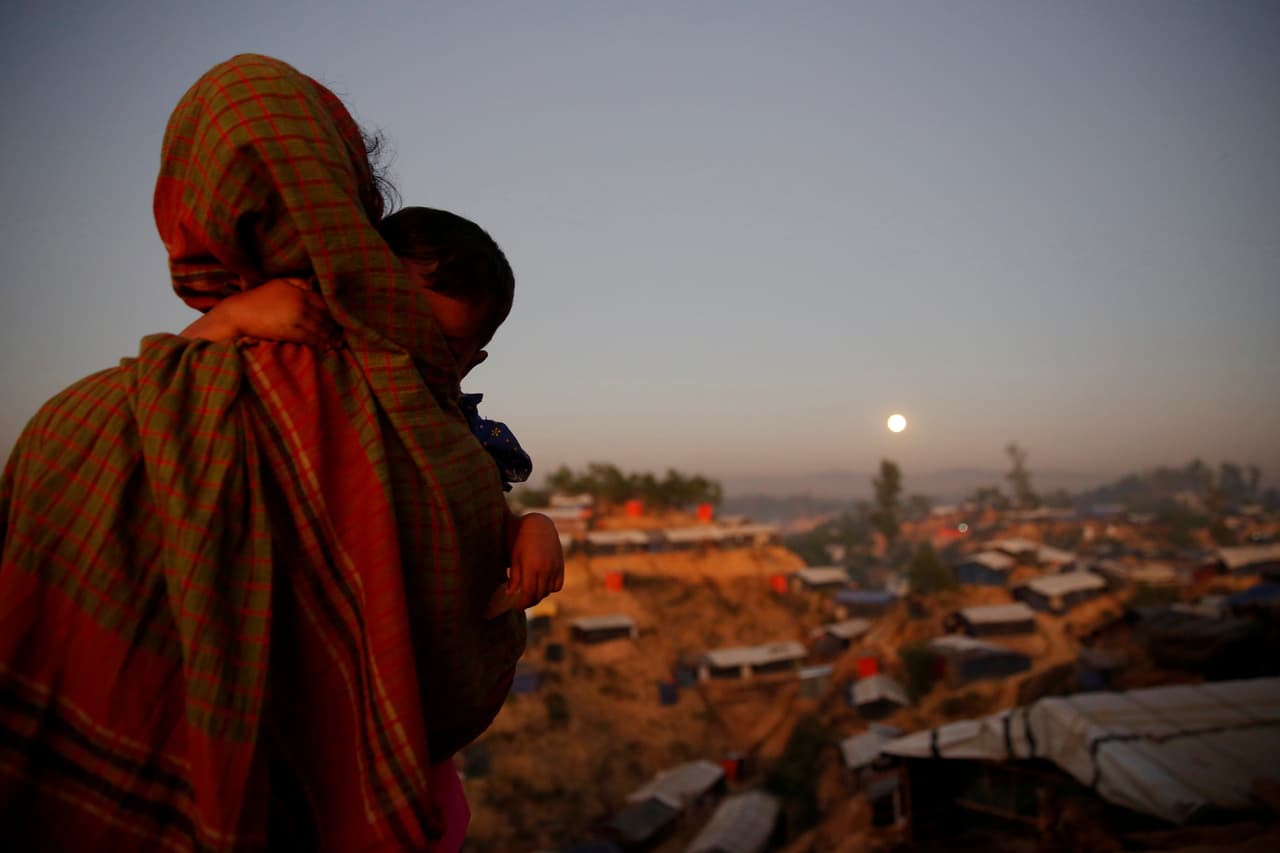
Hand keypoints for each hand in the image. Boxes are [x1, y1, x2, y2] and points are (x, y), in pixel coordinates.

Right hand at [182, 279, 340, 346]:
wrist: (237, 314)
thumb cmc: (256, 299)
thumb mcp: (278, 284)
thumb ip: (297, 283)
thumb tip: (313, 284)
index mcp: (298, 291)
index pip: (323, 302)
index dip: (333, 312)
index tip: (340, 320)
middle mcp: (300, 303)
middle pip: (324, 316)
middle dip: (335, 327)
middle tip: (343, 336)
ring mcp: (295, 317)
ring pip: (319, 328)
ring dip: (330, 337)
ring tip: (337, 344)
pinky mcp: (290, 331)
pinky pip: (310, 338)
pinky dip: (320, 343)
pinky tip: (326, 348)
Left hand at [504, 513, 564, 611]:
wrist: (539, 526)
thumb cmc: (522, 542)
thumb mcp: (515, 558)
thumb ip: (514, 577)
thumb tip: (510, 594)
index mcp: (532, 567)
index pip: (529, 593)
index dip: (523, 603)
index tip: (516, 607)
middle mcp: (545, 569)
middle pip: (539, 594)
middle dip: (530, 601)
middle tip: (522, 603)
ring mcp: (555, 568)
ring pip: (548, 591)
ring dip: (540, 595)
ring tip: (531, 594)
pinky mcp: (561, 566)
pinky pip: (558, 585)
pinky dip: (550, 589)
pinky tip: (542, 586)